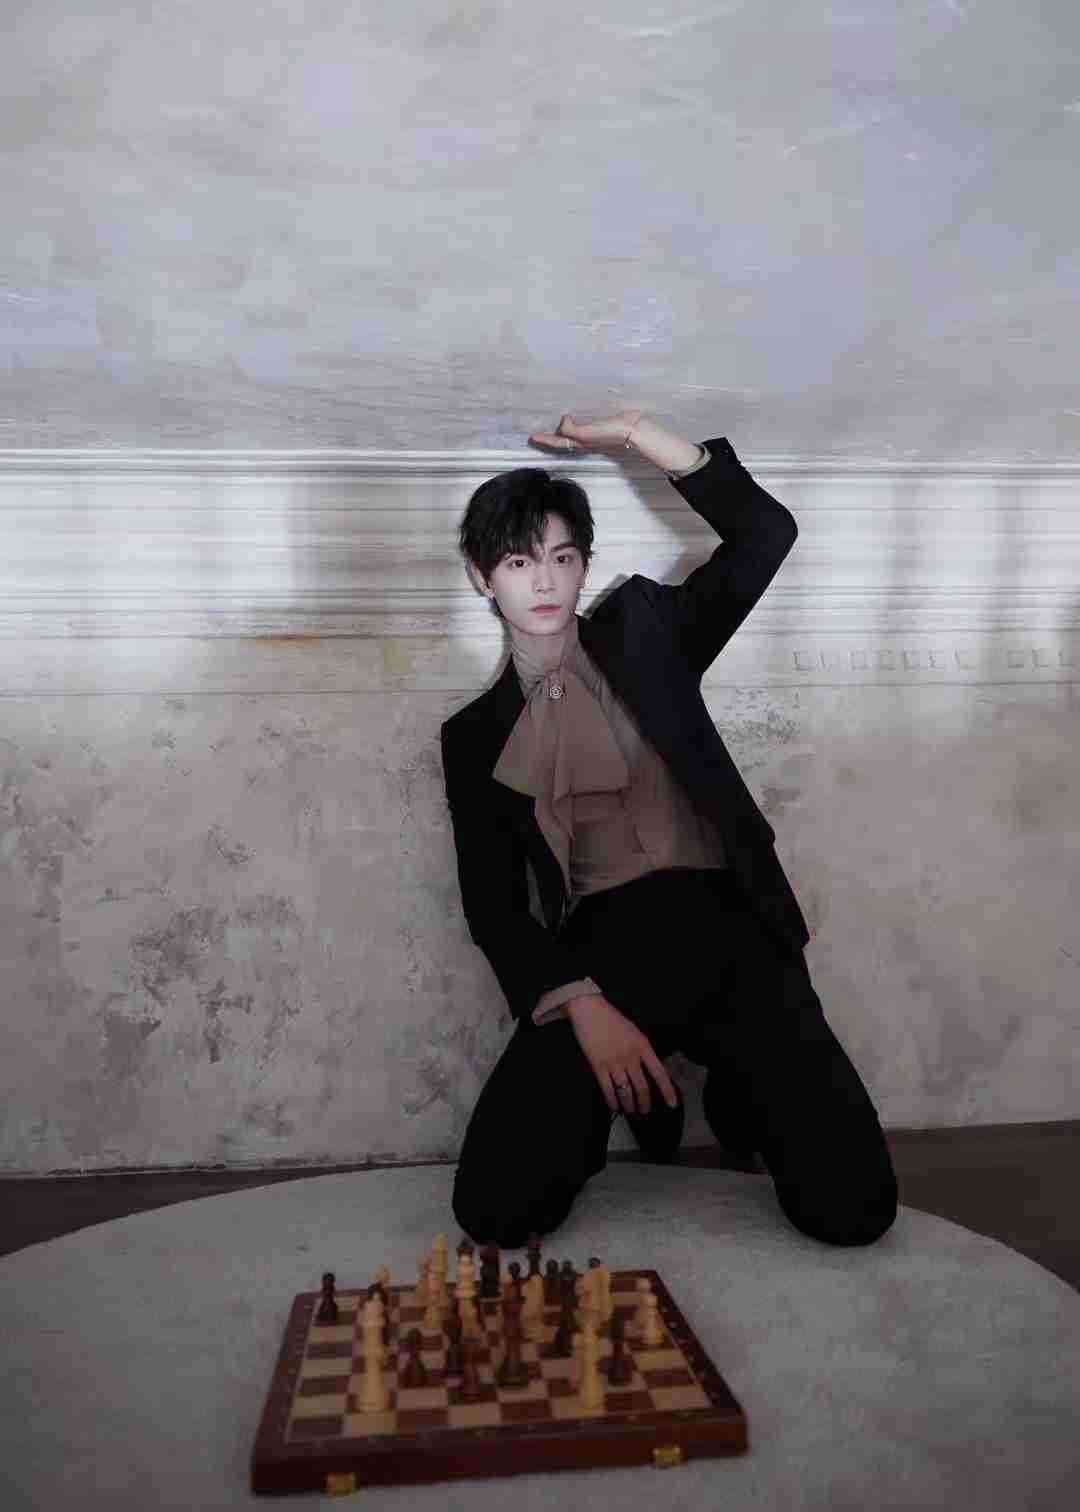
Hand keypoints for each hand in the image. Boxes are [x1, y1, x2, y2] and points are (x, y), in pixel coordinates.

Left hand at [528, 409, 644, 454]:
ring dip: (563, 431)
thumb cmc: (612, 434)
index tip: (532, 437)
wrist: (634, 431)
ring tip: (555, 426)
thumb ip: (572, 430)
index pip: (557, 442)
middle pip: (563, 440)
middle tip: (539, 434)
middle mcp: (585, 440)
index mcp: (580, 442)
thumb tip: (563, 422)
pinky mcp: (602, 427)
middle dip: (551, 437)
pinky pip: (584, 426)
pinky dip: (577, 423)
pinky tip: (578, 418)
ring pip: (573, 434)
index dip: (544, 439)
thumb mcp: (587, 434)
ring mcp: (594, 435)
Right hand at [566, 994, 677, 1115]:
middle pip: (642, 1087)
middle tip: (645, 1111)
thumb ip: (642, 1050)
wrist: (590, 1010)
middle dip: (645, 1103)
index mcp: (643, 1046)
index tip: (672, 1104)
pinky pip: (608, 1089)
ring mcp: (614, 1063)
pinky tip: (615, 1107)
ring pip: (626, 1092)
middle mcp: (631, 1057)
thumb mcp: (635, 1032)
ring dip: (629, 1105)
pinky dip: (612, 1101)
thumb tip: (648, 1070)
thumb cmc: (613, 1020)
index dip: (667, 1090)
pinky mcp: (598, 1066)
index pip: (659, 1073)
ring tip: (631, 1111)